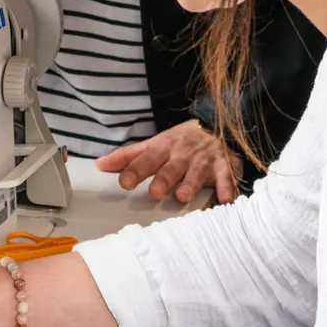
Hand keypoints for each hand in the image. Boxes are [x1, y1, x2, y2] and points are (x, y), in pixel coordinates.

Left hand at [96, 119, 237, 204]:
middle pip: (171, 168)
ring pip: (196, 173)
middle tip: (155, 193)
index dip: (135, 170)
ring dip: (191, 184)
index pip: (146, 159)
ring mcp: (204, 161)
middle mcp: (183, 154)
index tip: (124, 182)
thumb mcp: (154, 144)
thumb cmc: (181, 142)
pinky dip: (226, 188)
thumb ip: (128, 156)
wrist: (218, 126)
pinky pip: (226, 178)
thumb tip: (99, 164)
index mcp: (163, 147)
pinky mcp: (224, 167)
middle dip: (163, 179)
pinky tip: (225, 200)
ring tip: (184, 196)